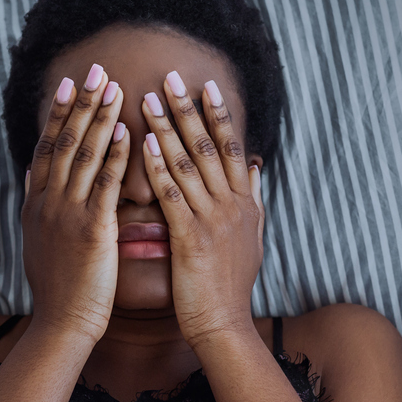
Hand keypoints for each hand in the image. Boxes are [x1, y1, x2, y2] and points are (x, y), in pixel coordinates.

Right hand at [23, 64, 129, 343]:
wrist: (61, 324)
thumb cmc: (58, 288)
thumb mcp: (37, 240)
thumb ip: (36, 204)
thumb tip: (30, 173)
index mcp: (36, 204)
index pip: (47, 147)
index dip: (59, 113)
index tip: (71, 83)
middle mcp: (48, 203)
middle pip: (64, 142)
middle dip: (82, 103)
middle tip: (97, 69)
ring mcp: (67, 215)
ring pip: (84, 156)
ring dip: (100, 118)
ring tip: (115, 88)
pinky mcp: (91, 231)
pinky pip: (105, 185)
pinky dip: (116, 157)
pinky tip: (129, 133)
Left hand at [140, 72, 263, 348]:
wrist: (224, 324)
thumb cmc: (230, 285)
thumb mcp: (252, 238)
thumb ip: (254, 200)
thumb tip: (258, 168)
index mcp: (246, 204)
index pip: (234, 148)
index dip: (220, 115)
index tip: (206, 86)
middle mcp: (233, 206)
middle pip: (211, 146)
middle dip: (189, 109)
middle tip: (171, 76)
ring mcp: (214, 220)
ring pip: (190, 163)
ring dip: (167, 128)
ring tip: (147, 99)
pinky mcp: (191, 238)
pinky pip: (173, 195)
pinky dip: (158, 167)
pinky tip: (143, 145)